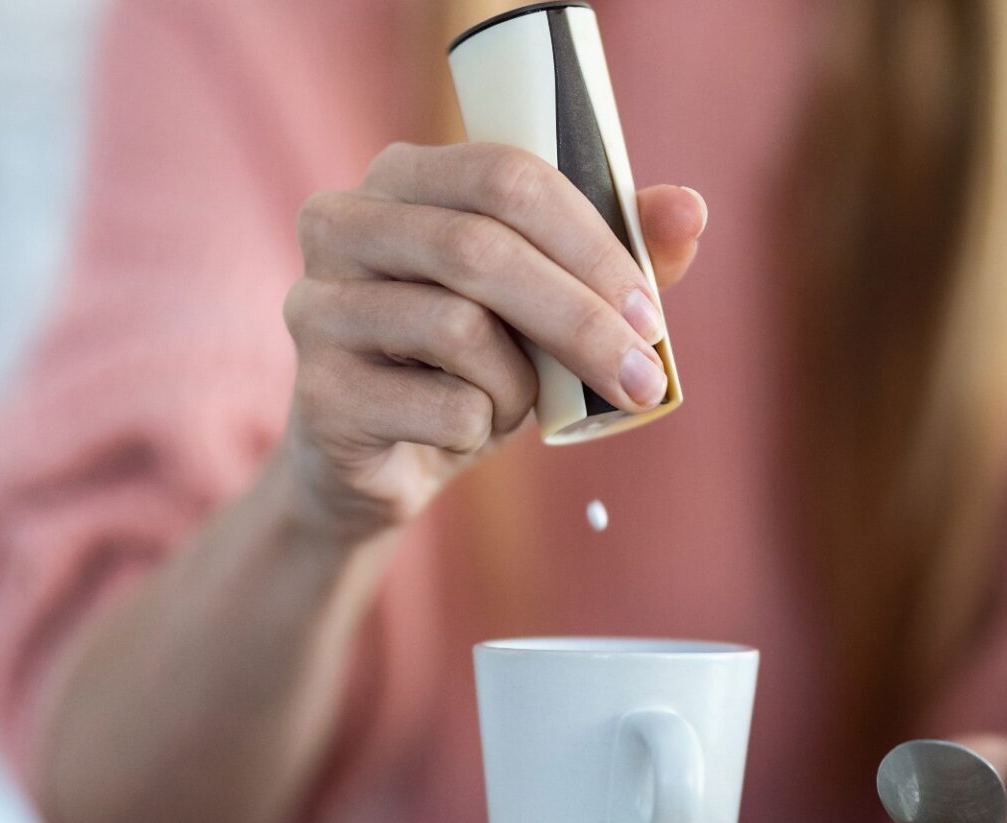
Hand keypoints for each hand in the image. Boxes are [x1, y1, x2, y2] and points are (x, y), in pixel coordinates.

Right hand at [283, 141, 706, 535]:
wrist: (381, 462)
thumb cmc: (468, 362)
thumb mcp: (544, 302)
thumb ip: (614, 251)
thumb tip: (690, 211)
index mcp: (400, 176)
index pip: (504, 176)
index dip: (589, 240)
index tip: (650, 310)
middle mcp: (339, 224)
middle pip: (478, 250)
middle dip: (580, 318)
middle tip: (643, 376)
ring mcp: (316, 307)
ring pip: (461, 330)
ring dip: (520, 383)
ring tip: (515, 401)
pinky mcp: (318, 394)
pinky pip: (442, 408)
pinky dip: (482, 428)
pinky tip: (459, 430)